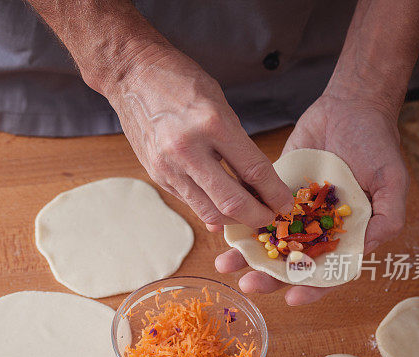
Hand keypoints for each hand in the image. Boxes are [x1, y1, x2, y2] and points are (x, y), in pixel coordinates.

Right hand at [103, 47, 293, 227]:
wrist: (132, 75)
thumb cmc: (180, 80)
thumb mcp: (220, 103)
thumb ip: (236, 143)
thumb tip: (253, 182)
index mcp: (212, 124)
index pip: (254, 170)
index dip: (275, 193)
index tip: (285, 203)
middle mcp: (188, 150)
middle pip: (232, 202)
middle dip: (257, 216)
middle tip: (270, 217)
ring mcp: (169, 167)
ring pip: (209, 211)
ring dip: (234, 219)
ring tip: (248, 214)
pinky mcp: (157, 175)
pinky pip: (190, 202)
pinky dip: (210, 208)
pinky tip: (223, 206)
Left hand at [215, 93, 408, 304]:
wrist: (351, 105)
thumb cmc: (378, 144)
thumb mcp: (392, 180)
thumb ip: (387, 217)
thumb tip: (367, 249)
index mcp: (345, 235)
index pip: (327, 271)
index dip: (312, 287)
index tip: (292, 298)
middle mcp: (316, 228)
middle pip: (289, 261)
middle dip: (268, 275)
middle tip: (247, 284)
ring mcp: (292, 210)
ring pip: (266, 240)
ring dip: (246, 254)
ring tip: (224, 264)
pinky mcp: (272, 189)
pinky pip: (252, 208)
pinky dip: (236, 221)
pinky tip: (218, 229)